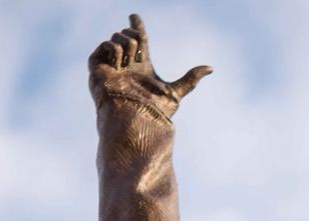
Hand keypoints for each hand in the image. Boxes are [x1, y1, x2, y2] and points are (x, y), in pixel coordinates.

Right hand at [88, 14, 211, 121]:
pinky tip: (118, 67)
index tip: (134, 15)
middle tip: (139, 58)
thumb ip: (191, 78)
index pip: (139, 39)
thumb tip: (211, 68)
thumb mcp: (176, 92)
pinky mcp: (97, 65)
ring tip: (128, 65)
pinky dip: (116, 52)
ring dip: (129, 48)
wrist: (133, 117)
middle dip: (136, 39)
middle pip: (129, 33)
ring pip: (119, 36)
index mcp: (141, 65)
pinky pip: (107, 44)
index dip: (137, 25)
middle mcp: (125, 63)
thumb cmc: (153, 111)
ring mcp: (110, 64)